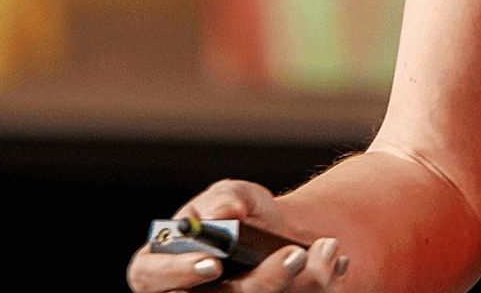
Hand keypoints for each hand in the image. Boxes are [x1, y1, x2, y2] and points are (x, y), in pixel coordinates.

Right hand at [127, 180, 346, 291]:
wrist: (281, 235)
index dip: (176, 274)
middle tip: (296, 254)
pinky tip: (332, 262)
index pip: (149, 277)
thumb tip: (221, 216)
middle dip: (264, 281)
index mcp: (164, 266)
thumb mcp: (235, 196)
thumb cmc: (244, 216)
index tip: (214, 263)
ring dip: (303, 282)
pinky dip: (320, 284)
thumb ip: (226, 199)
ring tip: (326, 249)